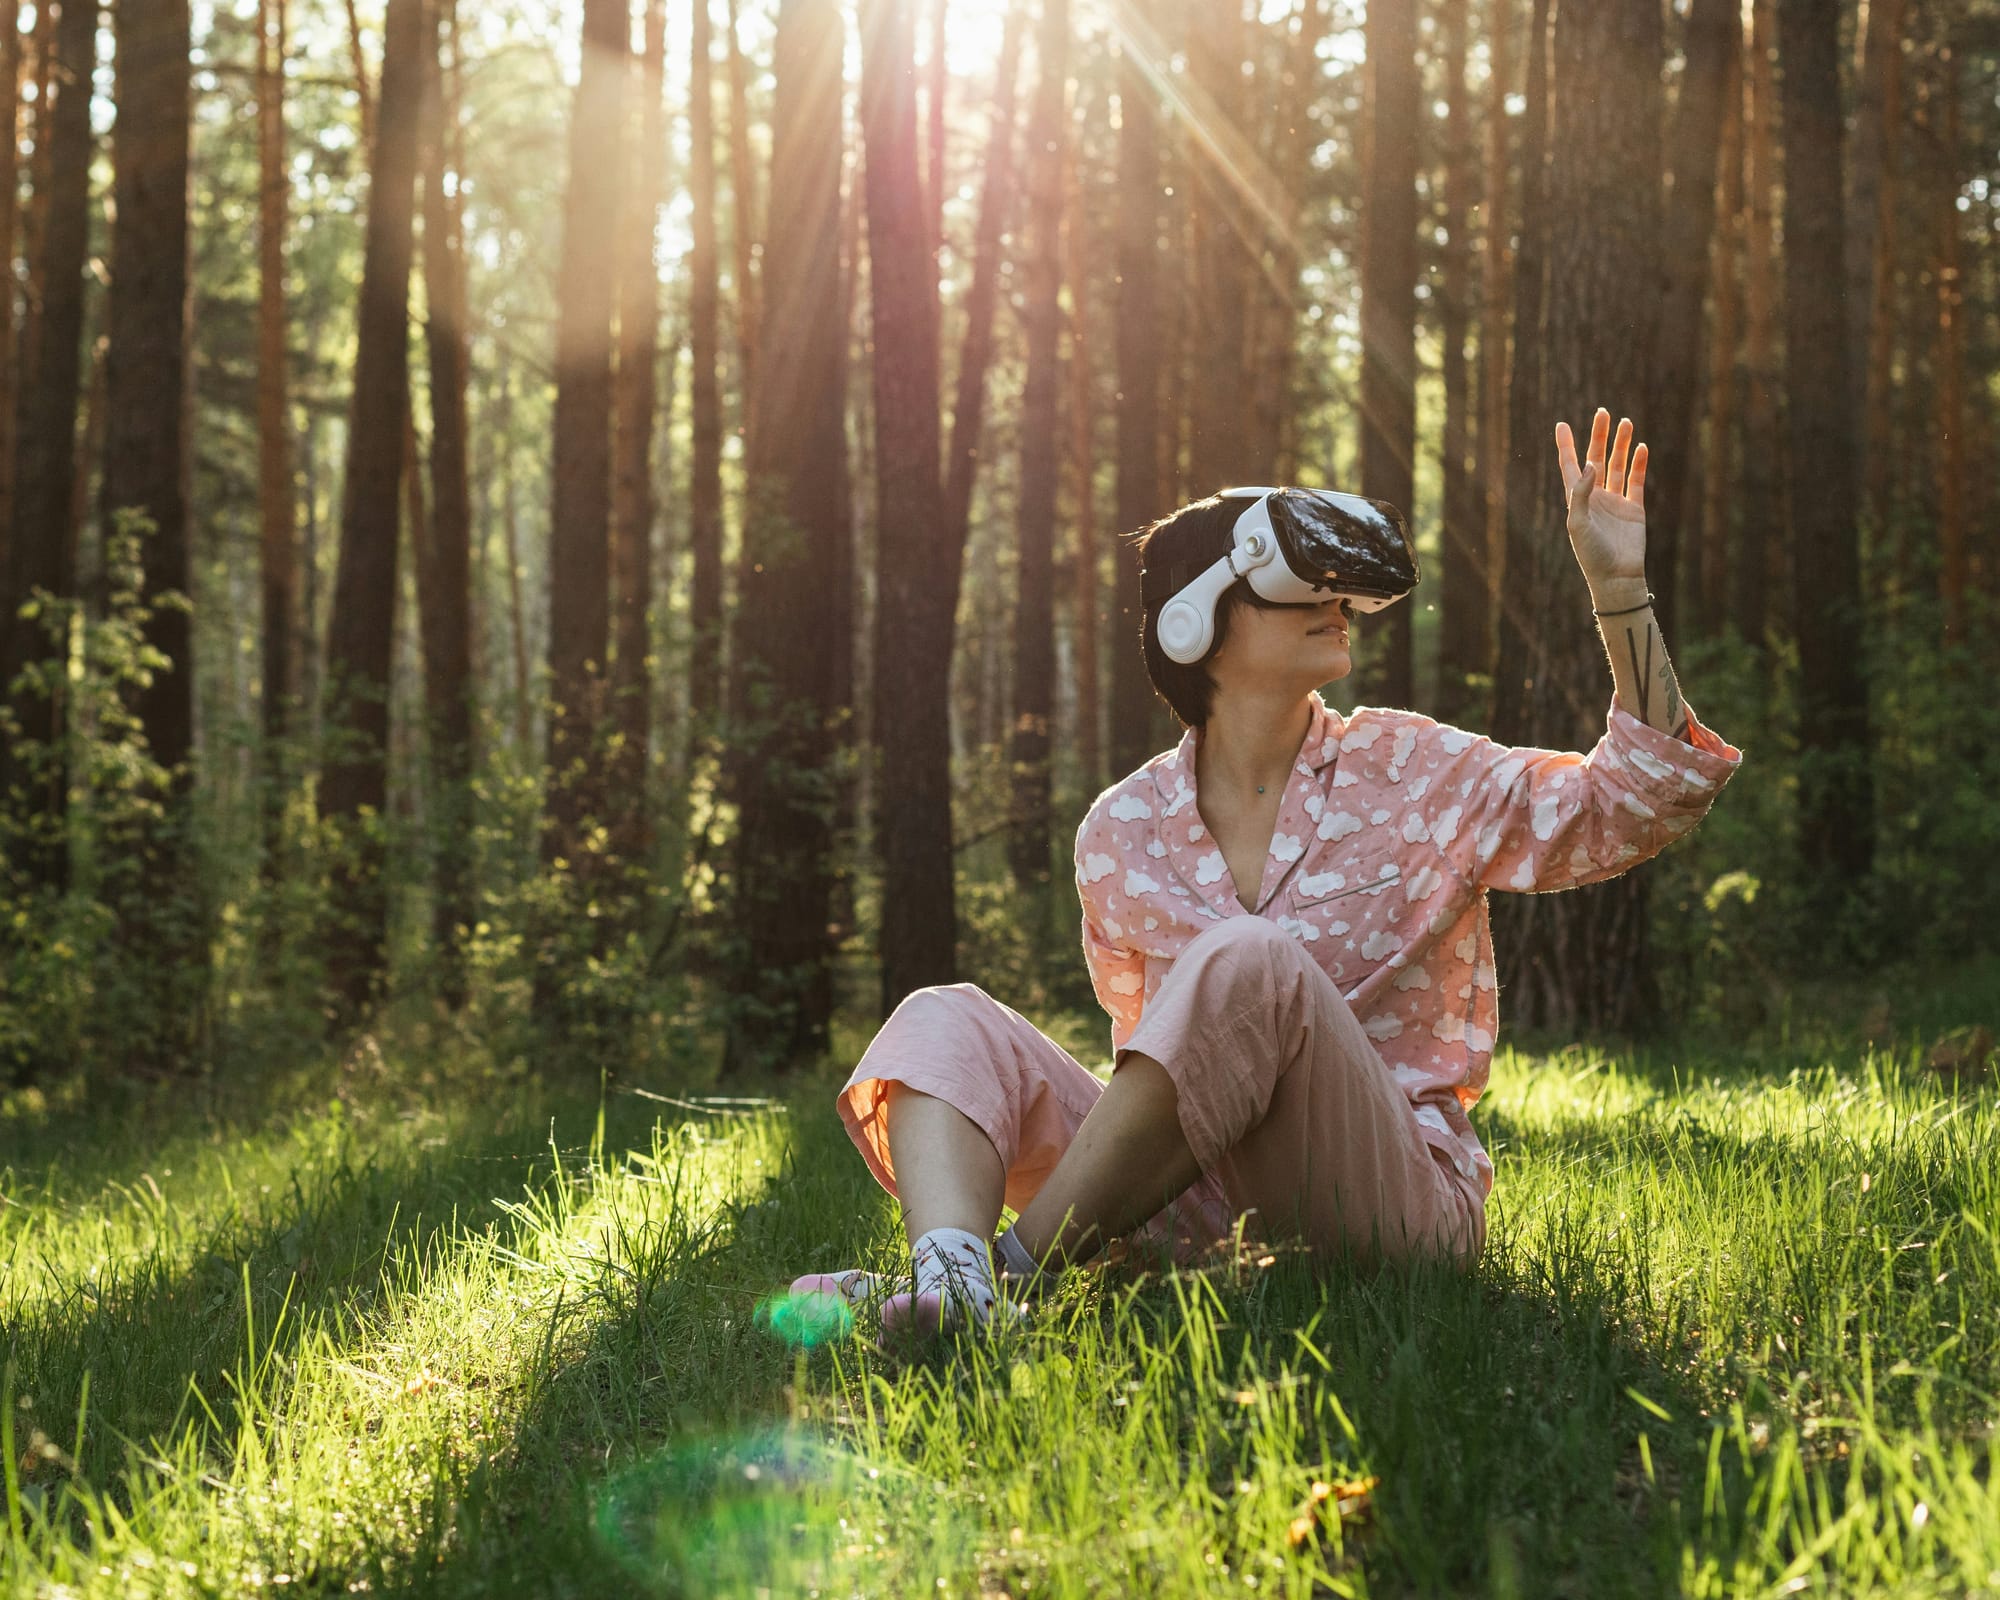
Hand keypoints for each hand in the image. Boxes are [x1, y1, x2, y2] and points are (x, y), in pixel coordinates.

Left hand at [1555, 407, 1648, 604]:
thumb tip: (1591, 464)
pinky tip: (1641, 447)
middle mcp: (1595, 496)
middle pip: (1596, 457)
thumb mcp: (1578, 523)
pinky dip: (1639, 464)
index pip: (1570, 465)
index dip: (1566, 445)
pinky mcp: (1634, 508)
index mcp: (1576, 499)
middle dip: (1599, 435)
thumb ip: (1581, 493)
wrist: (1616, 577)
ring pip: (1617, 465)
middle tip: (1603, 412)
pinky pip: (1637, 480)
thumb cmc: (1591, 553)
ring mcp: (1615, 501)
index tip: (1561, 424)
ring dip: (1621, 444)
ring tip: (1625, 422)